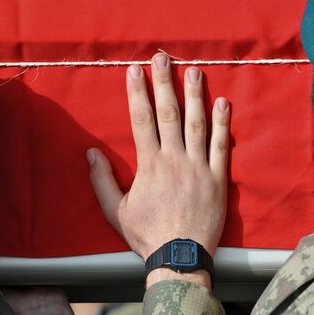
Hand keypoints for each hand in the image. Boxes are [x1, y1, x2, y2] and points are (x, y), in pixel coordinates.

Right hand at [87, 53, 230, 288]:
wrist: (179, 257)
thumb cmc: (146, 235)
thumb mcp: (115, 211)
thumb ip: (102, 181)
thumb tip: (90, 153)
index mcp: (149, 165)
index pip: (142, 119)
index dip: (138, 92)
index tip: (135, 70)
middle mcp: (174, 160)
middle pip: (169, 113)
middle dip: (165, 82)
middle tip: (163, 57)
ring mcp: (199, 167)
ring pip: (197, 123)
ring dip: (195, 94)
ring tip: (194, 70)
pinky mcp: (218, 179)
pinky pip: (222, 146)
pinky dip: (223, 124)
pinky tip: (223, 103)